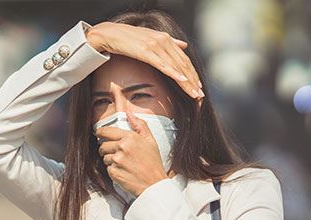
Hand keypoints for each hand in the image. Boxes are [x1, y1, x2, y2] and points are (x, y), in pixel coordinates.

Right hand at [86, 21, 204, 99]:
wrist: (110, 34)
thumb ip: (169, 42)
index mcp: (166, 39)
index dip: (192, 74)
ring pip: (176, 67)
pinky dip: (174, 73)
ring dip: (187, 82)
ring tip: (194, 94)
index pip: (183, 60)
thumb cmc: (128, 38)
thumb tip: (184, 45)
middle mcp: (164, 41)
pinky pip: (163, 65)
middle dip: (193, 81)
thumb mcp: (151, 39)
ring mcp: (155, 46)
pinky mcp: (146, 52)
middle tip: (200, 95)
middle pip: (183, 64)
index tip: (198, 86)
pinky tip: (182, 81)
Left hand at [95, 111, 168, 196]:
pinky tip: (124, 171)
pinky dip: (113, 171)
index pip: (107, 131)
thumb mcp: (150, 141)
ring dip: (110, 160)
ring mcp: (117, 160)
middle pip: (103, 145)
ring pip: (104, 158)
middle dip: (106, 149)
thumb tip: (129, 113)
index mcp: (130, 138)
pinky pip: (108, 169)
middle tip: (115, 153)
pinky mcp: (114, 172)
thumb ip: (140, 125)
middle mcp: (122, 148)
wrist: (154, 184)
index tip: (98, 133)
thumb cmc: (153, 163)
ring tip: (123, 164)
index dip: (100, 132)